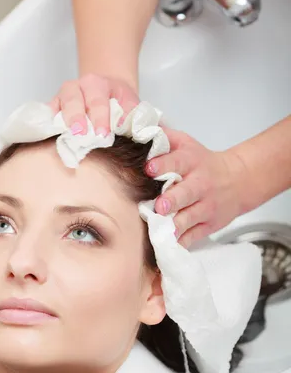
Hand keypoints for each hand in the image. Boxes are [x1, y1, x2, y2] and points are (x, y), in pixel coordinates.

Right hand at [50, 74, 138, 135]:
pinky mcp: (54, 106)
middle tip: (81, 134)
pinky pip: (48, 112)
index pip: (98, 101)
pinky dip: (49, 122)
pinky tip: (51, 135)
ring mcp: (63, 96)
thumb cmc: (119, 101)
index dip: (100, 118)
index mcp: (97, 84)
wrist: (108, 90)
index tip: (102, 134)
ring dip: (62, 121)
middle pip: (74, 100)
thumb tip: (125, 127)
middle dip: (77, 117)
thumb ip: (130, 115)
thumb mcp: (130, 104)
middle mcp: (77, 86)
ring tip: (66, 136)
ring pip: (59, 105)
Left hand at [145, 129, 245, 247]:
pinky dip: (179, 244)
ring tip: (160, 231)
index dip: (163, 165)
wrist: (237, 181)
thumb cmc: (201, 162)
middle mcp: (199, 185)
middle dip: (172, 200)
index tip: (149, 168)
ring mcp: (205, 207)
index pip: (177, 161)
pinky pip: (192, 237)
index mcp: (191, 162)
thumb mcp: (185, 143)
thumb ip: (163, 136)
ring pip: (188, 219)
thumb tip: (137, 125)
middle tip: (160, 205)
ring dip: (174, 226)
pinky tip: (166, 248)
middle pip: (185, 194)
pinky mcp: (208, 225)